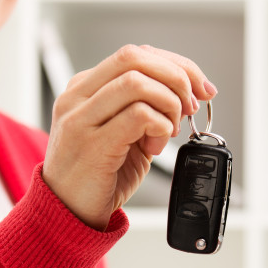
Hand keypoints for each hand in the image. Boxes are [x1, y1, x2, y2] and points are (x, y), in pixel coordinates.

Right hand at [43, 44, 216, 229]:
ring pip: (137, 82)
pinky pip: (138, 115)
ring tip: (169, 132)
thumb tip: (188, 94)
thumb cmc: (96, 177)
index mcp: (85, 88)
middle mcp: (78, 96)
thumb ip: (146, 110)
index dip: (176, 65)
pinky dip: (160, 126)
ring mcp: (81, 118)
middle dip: (177, 77)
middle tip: (191, 106)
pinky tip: (156, 146)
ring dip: (168, 104)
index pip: (136, 54)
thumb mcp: (123, 134)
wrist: (67, 213)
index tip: (201, 87)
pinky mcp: (92, 144)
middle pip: (135, 58)